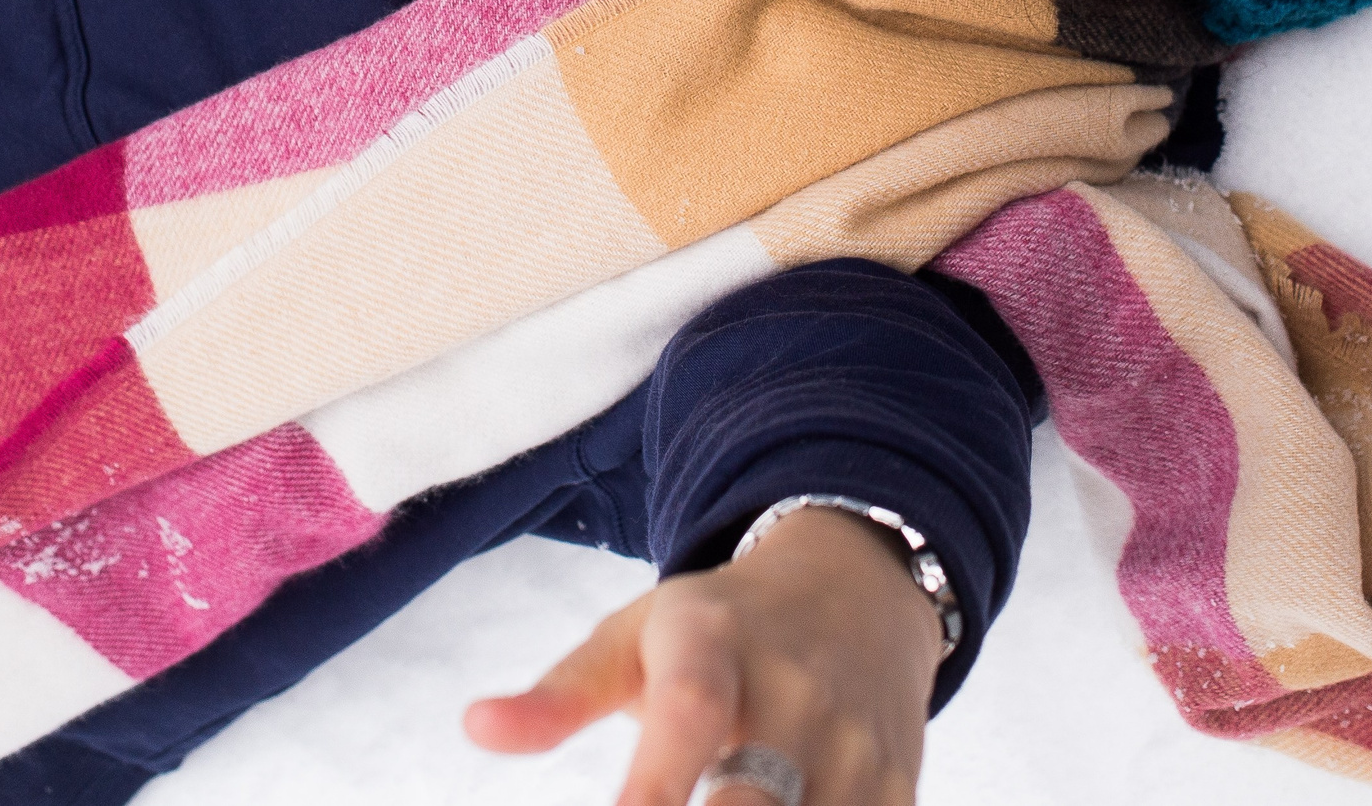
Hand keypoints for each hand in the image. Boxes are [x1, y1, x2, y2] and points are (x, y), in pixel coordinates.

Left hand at [464, 508, 945, 804]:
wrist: (863, 587)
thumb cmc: (724, 626)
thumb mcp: (640, 634)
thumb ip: (560, 692)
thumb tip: (475, 726)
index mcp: (718, 644)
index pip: (691, 712)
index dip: (656, 784)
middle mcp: (798, 694)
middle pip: (757, 797)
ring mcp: (856, 746)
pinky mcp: (896, 787)